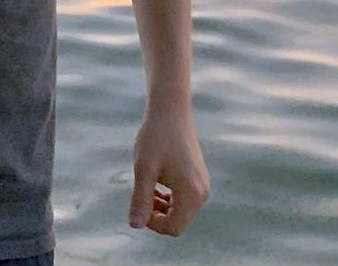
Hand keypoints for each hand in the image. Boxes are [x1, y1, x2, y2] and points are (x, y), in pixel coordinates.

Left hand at [127, 101, 208, 235]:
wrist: (170, 110)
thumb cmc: (155, 137)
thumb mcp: (144, 169)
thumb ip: (140, 199)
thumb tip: (135, 226)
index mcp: (191, 194)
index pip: (173, 227)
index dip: (153, 223)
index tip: (138, 203)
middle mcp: (202, 192)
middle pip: (179, 221)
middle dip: (158, 215)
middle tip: (141, 194)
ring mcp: (202, 184)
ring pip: (181, 210)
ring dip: (162, 206)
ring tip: (146, 187)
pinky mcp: (199, 176)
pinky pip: (185, 198)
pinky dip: (169, 197)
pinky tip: (155, 182)